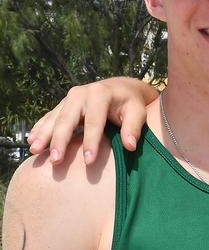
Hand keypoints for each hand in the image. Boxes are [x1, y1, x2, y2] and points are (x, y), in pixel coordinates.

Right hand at [26, 77, 157, 164]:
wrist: (121, 87)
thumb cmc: (131, 103)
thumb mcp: (138, 112)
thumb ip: (134, 128)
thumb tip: (130, 146)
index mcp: (100, 94)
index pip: (94, 121)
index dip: (91, 142)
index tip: (88, 162)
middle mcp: (81, 93)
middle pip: (68, 119)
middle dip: (60, 140)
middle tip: (55, 161)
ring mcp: (69, 98)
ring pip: (54, 118)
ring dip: (44, 135)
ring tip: (34, 151)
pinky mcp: (63, 104)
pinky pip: (49, 117)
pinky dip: (40, 128)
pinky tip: (31, 140)